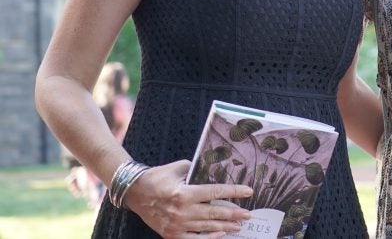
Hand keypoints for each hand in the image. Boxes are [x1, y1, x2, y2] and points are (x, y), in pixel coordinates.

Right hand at [122, 160, 252, 237]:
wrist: (135, 193)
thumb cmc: (158, 177)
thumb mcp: (179, 168)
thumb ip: (198, 171)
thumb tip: (216, 171)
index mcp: (184, 192)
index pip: (216, 192)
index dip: (234, 192)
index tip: (248, 192)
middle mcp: (182, 210)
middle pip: (214, 213)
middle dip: (234, 214)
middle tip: (248, 214)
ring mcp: (177, 225)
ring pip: (207, 227)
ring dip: (225, 227)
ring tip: (239, 226)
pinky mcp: (171, 234)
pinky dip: (209, 238)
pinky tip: (221, 235)